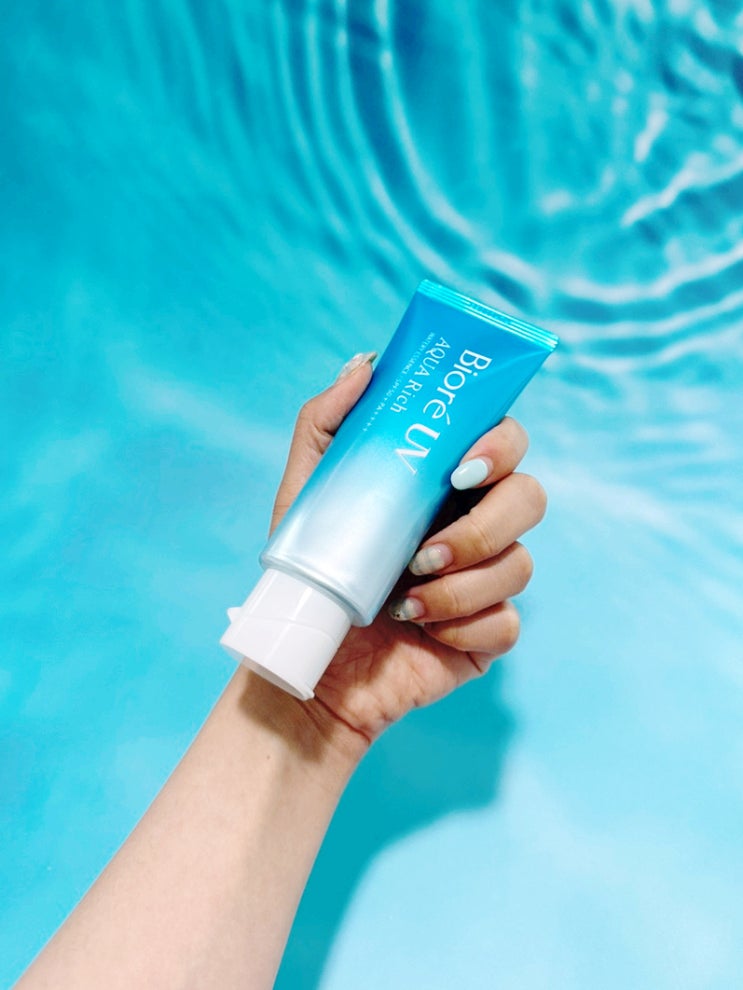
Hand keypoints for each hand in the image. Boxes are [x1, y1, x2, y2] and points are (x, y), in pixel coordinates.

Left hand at [271, 355, 546, 756]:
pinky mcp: (488, 635)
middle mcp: (476, 525)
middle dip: (485, 523)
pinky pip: (507, 624)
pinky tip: (422, 631)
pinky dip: (464, 627)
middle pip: (531, 498)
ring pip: (522, 564)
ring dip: (462, 582)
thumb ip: (328, 420)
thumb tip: (367, 362)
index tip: (462, 465)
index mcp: (445, 485)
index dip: (501, 445)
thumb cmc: (314, 569)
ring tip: (407, 596)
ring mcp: (487, 581)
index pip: (504, 444)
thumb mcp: (307, 489)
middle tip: (427, 548)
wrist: (310, 659)